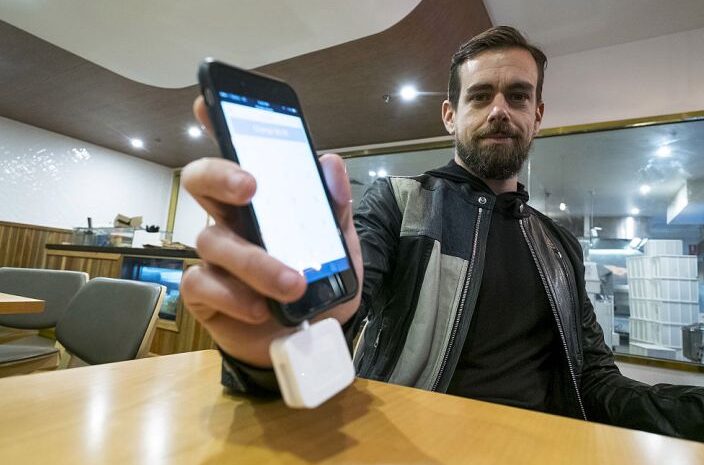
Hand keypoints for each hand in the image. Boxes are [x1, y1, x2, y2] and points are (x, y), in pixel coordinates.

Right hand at [179, 96, 362, 366]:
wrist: (312, 343)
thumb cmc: (320, 289)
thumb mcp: (340, 250)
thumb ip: (335, 210)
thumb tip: (330, 162)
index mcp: (262, 204)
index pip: (236, 156)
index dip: (216, 125)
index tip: (207, 101)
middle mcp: (231, 221)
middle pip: (202, 182)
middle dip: (220, 175)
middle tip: (250, 187)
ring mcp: (215, 258)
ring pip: (213, 241)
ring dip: (255, 262)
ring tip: (292, 284)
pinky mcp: (205, 294)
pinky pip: (205, 284)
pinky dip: (235, 296)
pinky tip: (261, 309)